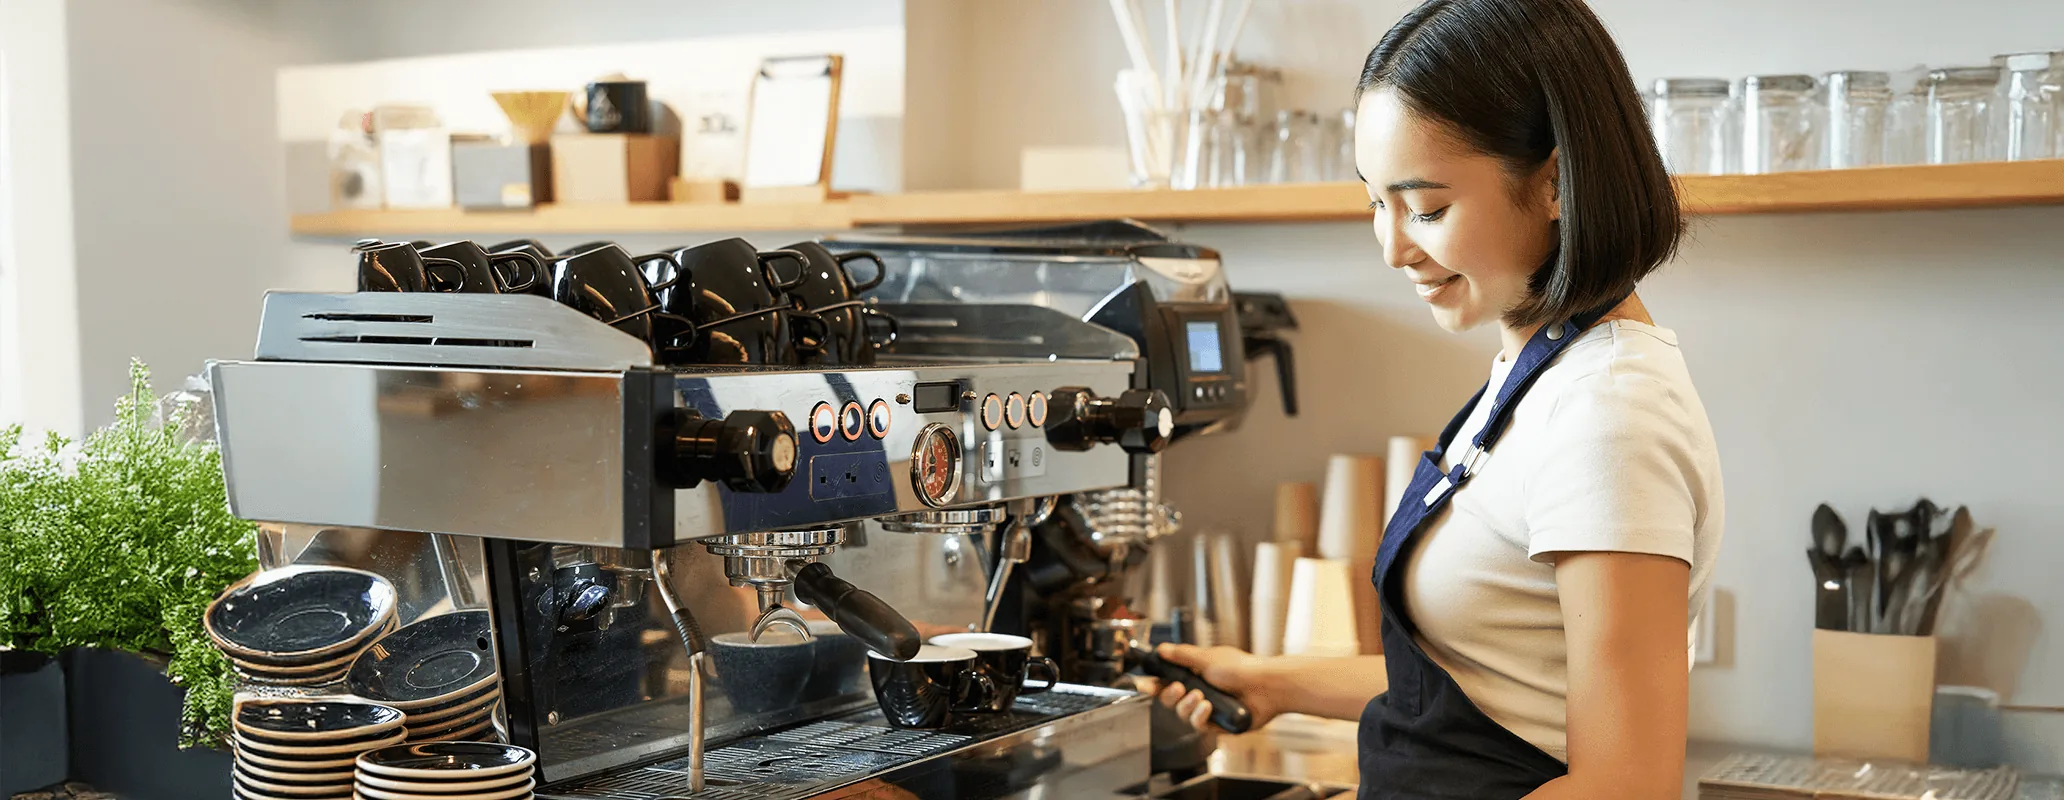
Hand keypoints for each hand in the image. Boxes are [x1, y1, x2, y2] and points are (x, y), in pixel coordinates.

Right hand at [1136, 643, 1281, 734]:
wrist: (1267, 687)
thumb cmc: (1242, 668)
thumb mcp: (1207, 658)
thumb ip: (1182, 656)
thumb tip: (1161, 649)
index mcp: (1196, 673)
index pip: (1168, 679)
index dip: (1154, 683)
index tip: (1142, 684)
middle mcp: (1201, 690)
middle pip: (1171, 699)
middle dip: (1170, 695)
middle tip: (1178, 689)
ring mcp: (1209, 708)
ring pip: (1183, 713)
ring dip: (1187, 706)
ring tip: (1200, 698)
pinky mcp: (1217, 724)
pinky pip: (1198, 725)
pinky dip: (1200, 716)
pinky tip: (1208, 708)